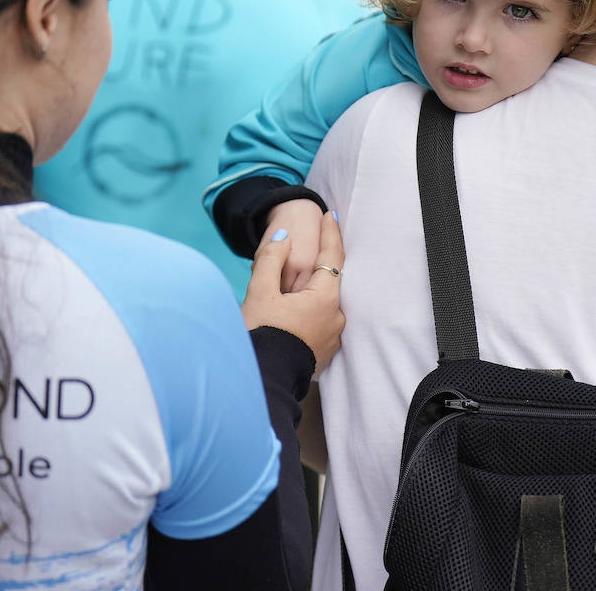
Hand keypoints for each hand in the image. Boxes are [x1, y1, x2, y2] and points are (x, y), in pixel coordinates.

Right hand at [243, 212, 345, 370]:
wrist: (260, 382)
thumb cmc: (259, 336)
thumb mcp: (260, 293)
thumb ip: (272, 259)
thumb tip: (283, 236)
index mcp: (325, 299)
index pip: (333, 257)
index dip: (330, 233)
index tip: (329, 214)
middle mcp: (336, 318)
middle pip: (329, 281)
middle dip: (318, 264)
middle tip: (311, 243)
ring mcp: (332, 337)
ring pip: (324, 304)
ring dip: (311, 291)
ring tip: (291, 284)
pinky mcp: (323, 353)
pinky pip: (319, 322)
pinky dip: (309, 311)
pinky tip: (293, 312)